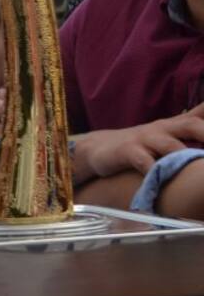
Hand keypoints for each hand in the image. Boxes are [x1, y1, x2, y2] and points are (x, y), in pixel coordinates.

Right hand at [77, 104, 203, 177]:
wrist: (101, 148)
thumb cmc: (145, 142)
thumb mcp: (172, 130)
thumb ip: (197, 119)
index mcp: (178, 124)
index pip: (202, 116)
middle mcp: (164, 128)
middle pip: (191, 126)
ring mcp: (145, 139)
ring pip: (169, 145)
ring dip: (184, 155)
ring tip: (192, 162)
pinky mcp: (127, 152)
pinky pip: (143, 162)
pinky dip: (153, 170)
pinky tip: (160, 178)